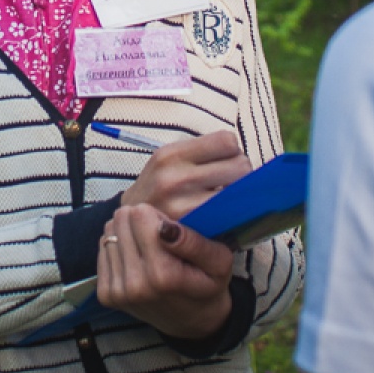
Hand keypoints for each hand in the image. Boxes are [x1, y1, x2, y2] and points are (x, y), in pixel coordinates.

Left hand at [96, 204, 233, 339]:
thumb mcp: (219, 262)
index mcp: (162, 275)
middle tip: (159, 238)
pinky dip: (119, 247)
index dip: (157, 215)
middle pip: (122, 220)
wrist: (191, 321)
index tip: (171, 229)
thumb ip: (195, 243)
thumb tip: (166, 228)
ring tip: (149, 249)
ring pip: (110, 231)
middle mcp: (135, 285)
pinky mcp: (105, 294)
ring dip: (128, 233)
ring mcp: (117, 292)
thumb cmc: (207, 286)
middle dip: (140, 221)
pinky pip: (103, 248)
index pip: (140, 215)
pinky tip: (137, 258)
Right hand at [120, 131, 249, 219]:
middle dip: (240, 174)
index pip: (228, 141)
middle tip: (229, 183)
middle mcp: (175, 178)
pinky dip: (232, 216)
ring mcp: (182, 206)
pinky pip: (230, 218)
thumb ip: (200, 153)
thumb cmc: (158, 188)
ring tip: (225, 199)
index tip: (224, 162)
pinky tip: (220, 216)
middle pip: (240, 166)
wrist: (132, 224)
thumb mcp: (168, 160)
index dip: (231, 151)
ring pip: (241, 193)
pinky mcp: (191, 231)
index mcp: (171, 154)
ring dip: (239, 196)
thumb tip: (241, 156)